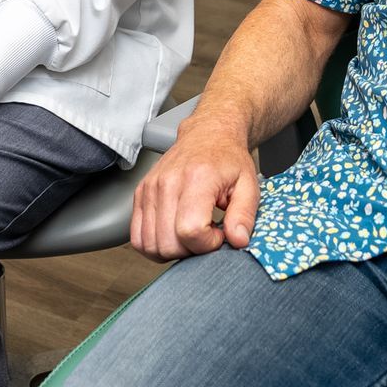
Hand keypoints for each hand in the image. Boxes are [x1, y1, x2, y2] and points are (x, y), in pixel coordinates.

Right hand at [130, 116, 259, 261]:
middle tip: (206, 235)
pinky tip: (173, 234)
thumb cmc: (227, 158)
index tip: (218, 234)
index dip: (207, 244)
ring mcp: (150, 188)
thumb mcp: (249, 184)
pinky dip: (154, 245)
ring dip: (172, 250)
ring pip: (150, 244)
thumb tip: (238, 240)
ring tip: (190, 234)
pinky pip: (137, 237)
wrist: (207, 134)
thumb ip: (245, 215)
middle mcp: (168, 182)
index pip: (190, 230)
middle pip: (168, 243)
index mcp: (197, 178)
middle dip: (191, 251)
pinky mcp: (140, 194)